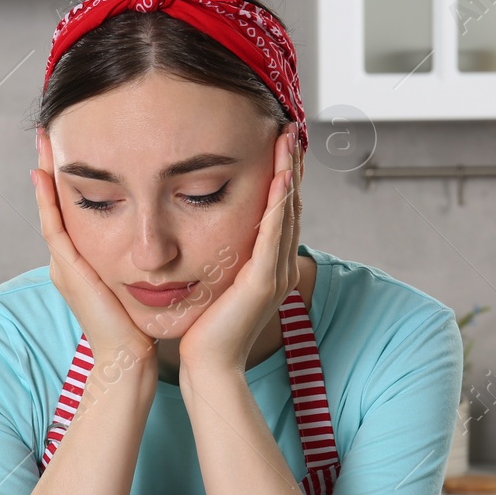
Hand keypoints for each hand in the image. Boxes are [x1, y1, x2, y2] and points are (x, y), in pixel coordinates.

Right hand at [29, 128, 157, 366]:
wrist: (129, 357)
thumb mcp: (139, 281)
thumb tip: (164, 236)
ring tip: (43, 141)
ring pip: (49, 210)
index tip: (69, 146)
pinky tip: (43, 174)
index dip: (66, 180)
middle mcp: (68, 260)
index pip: (71, 211)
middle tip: (47, 132)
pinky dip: (46, 201)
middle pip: (54, 205)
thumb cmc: (140, 325)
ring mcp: (64, 264)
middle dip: (50, 168)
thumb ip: (141, 258)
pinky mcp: (68, 270)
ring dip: (44, 175)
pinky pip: (53, 227)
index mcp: (83, 261)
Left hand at [178, 124, 303, 377]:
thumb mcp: (215, 284)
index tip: (278, 144)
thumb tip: (206, 236)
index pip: (281, 213)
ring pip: (287, 214)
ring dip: (289, 174)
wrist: (207, 365)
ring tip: (287, 140)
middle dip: (290, 167)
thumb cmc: (204, 330)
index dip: (283, 178)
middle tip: (288, 129)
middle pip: (291, 206)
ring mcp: (275, 275)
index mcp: (270, 268)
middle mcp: (279, 268)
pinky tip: (281, 177)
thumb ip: (220, 260)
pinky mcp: (263, 282)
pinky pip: (274, 234)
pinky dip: (279, 203)